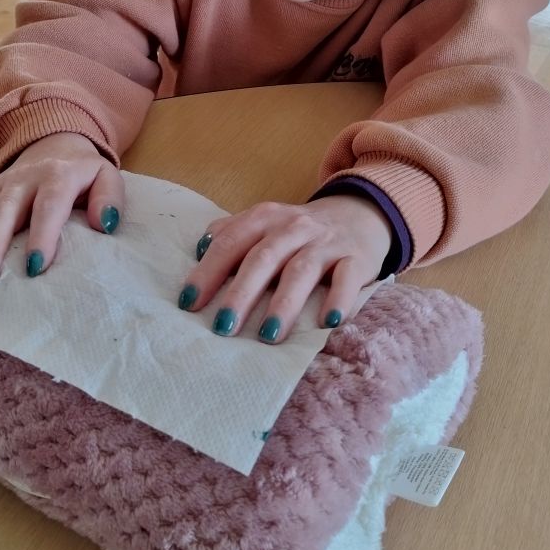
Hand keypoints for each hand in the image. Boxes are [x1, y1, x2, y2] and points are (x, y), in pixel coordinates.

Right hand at [0, 133, 123, 283]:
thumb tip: (105, 224)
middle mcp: (23, 180)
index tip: (34, 267)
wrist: (56, 142)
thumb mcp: (106, 178)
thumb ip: (110, 198)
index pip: (48, 206)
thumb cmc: (83, 174)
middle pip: (3, 211)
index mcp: (57, 177)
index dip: (42, 235)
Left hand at [178, 196, 391, 343]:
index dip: (208, 272)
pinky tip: (328, 322)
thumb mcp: (266, 222)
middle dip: (241, 293)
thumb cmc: (302, 230)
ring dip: (284, 304)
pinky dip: (339, 299)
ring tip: (267, 336)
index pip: (230, 243)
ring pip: (302, 270)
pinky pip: (348, 277)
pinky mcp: (357, 257)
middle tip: (223, 327)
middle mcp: (294, 227)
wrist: (361, 212)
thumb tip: (198, 252)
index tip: (188, 304)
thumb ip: (233, 232)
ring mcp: (326, 242)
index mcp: (265, 218)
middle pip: (263, 258)